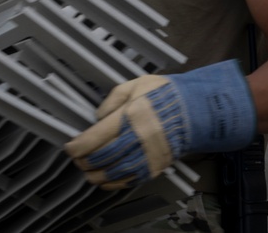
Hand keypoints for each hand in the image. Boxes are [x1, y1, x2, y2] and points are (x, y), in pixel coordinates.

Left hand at [64, 59, 255, 188]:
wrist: (198, 110)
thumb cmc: (166, 94)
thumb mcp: (136, 84)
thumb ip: (113, 99)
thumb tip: (98, 117)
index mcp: (131, 115)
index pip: (98, 137)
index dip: (79, 146)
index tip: (69, 148)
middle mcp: (139, 138)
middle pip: (104, 157)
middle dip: (85, 161)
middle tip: (76, 160)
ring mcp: (149, 154)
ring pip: (117, 173)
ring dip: (98, 176)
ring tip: (88, 173)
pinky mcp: (157, 165)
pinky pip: (133, 179)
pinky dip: (116, 183)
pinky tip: (106, 181)